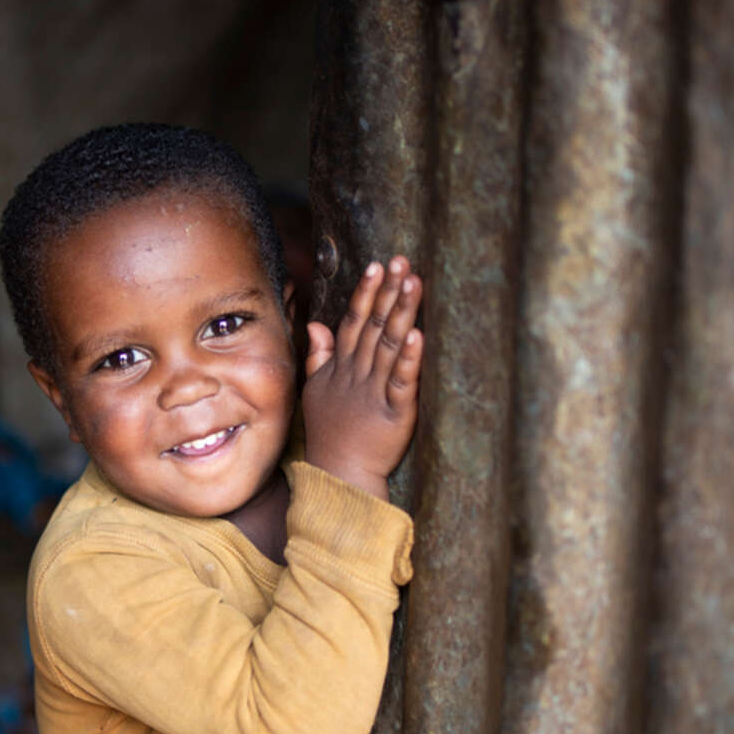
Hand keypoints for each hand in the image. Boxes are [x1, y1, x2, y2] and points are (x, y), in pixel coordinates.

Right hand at [301, 257, 422, 499]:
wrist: (339, 473)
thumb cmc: (329, 433)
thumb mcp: (315, 390)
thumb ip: (319, 355)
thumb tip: (316, 324)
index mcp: (342, 367)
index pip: (354, 321)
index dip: (366, 293)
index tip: (377, 265)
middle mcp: (358, 374)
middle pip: (375, 326)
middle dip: (388, 292)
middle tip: (402, 261)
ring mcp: (376, 392)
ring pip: (391, 346)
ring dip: (402, 313)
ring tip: (414, 284)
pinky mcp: (395, 414)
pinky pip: (402, 382)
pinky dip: (410, 359)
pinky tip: (418, 335)